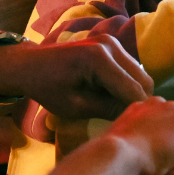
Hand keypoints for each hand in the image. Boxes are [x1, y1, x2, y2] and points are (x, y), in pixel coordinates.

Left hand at [0, 35, 153, 119]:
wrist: (29, 64)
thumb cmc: (47, 88)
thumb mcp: (75, 106)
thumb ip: (107, 109)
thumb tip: (136, 118)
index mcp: (99, 59)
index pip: (133, 91)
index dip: (137, 113)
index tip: (135, 131)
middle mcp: (110, 45)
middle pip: (144, 81)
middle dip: (138, 103)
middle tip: (127, 122)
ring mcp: (112, 42)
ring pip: (141, 75)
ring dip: (134, 93)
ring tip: (117, 109)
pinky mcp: (112, 44)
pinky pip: (132, 69)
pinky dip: (128, 84)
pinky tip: (112, 96)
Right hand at [106, 97, 173, 174]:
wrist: (114, 157)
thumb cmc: (115, 163)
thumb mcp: (132, 155)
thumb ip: (156, 152)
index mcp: (140, 110)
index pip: (162, 134)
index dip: (162, 155)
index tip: (149, 167)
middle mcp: (160, 105)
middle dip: (171, 161)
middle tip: (152, 171)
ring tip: (157, 173)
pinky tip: (166, 173)